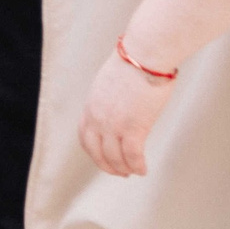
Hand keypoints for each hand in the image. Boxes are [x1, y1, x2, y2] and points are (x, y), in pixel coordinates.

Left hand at [79, 49, 176, 177]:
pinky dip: (137, 166)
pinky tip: (143, 169)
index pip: (84, 135)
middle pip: (96, 151)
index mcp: (91, 105)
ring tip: (133, 172)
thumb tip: (122, 105)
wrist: (144, 55)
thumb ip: (111, 98)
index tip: (102, 157)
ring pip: (114, 157)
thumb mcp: (111, 83)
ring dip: (123, 169)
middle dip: (106, 165)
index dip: (93, 151)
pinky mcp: (133, 127)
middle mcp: (97, 117)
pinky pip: (133, 156)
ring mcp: (114, 124)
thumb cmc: (135, 63)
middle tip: (119, 172)